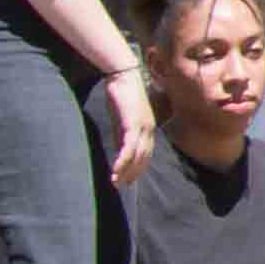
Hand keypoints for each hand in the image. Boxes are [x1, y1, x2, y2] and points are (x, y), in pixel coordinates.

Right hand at [99, 69, 152, 189]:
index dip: (138, 168)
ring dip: (126, 171)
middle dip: (132, 173)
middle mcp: (149, 130)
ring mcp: (143, 128)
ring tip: (116, 184)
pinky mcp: (133, 124)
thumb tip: (119, 152)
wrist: (123, 77)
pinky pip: (128, 147)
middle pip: (143, 158)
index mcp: (148, 129)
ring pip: (136, 156)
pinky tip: (115, 170)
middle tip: (121, 187)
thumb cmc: (122, 96)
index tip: (129, 181)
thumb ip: (122, 135)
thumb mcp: (122, 119)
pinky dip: (122, 160)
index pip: (145, 154)